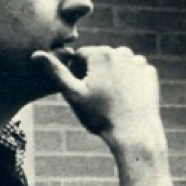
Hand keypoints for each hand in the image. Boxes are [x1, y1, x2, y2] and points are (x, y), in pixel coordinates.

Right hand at [31, 46, 163, 150]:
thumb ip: (55, 72)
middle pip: (101, 59)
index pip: (81, 57)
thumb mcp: (73, 94)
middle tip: (99, 98)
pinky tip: (127, 98)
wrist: (134, 133)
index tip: (84, 92)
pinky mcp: (150, 74)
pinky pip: (134, 72)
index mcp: (101, 53)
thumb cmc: (100, 115)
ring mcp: (138, 62)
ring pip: (118, 64)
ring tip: (113, 98)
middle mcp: (122, 52)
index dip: (78, 74)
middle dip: (96, 73)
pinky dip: (130, 81)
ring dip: (113, 75)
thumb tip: (35, 54)